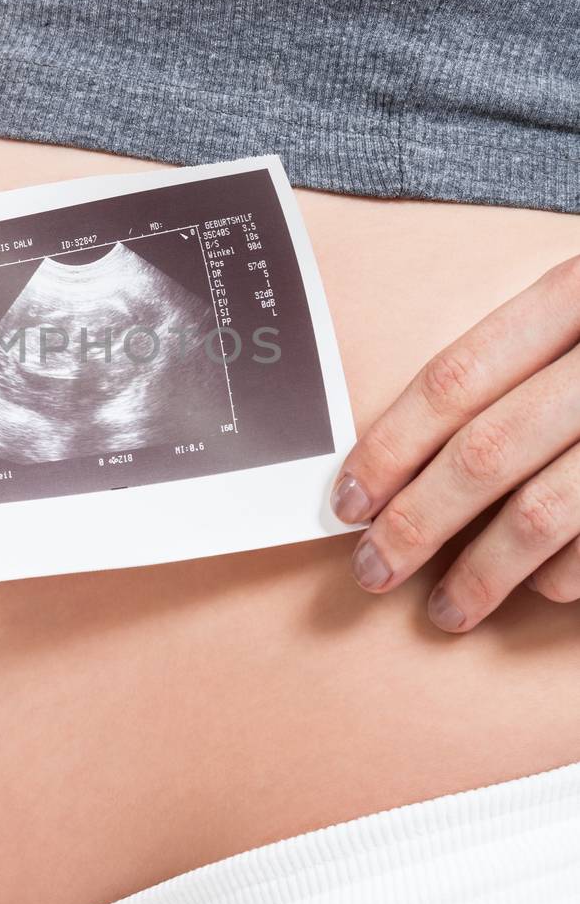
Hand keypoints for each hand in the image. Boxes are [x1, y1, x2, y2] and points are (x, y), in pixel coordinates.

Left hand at [330, 255, 579, 631]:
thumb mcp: (579, 314)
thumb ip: (514, 365)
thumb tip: (400, 461)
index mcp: (577, 294)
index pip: (455, 380)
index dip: (390, 448)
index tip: (347, 501)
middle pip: (488, 451)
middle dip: (418, 523)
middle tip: (371, 570)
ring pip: (548, 513)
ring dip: (485, 573)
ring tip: (445, 610)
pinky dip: (565, 577)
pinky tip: (538, 590)